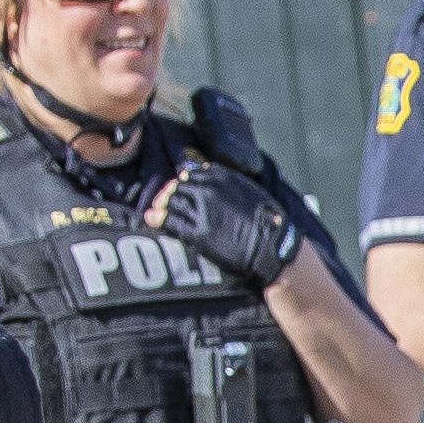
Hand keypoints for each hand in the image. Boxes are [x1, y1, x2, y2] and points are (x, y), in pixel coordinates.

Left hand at [152, 159, 304, 288]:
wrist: (272, 247)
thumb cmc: (268, 222)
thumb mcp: (250, 192)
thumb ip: (230, 182)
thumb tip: (210, 174)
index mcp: (223, 178)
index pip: (192, 174)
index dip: (182, 182)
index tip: (178, 188)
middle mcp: (209, 190)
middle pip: (178, 187)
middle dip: (168, 194)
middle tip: (161, 201)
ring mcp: (201, 210)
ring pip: (171, 202)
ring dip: (160, 206)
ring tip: (154, 211)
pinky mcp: (196, 231)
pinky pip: (169, 221)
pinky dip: (157, 219)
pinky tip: (151, 220)